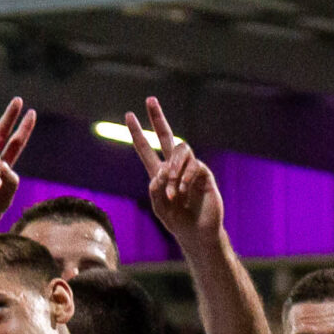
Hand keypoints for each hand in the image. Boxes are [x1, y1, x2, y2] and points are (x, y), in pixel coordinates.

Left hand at [126, 99, 221, 247]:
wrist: (197, 233)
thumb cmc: (177, 221)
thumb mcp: (158, 206)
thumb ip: (155, 188)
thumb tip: (163, 170)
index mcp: (160, 173)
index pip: (146, 148)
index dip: (138, 133)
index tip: (129, 116)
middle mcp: (175, 166)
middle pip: (167, 135)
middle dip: (158, 117)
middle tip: (150, 99)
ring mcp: (191, 168)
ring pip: (179, 150)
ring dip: (173, 171)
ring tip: (173, 192)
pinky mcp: (204, 174)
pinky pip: (193, 166)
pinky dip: (184, 180)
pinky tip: (183, 193)